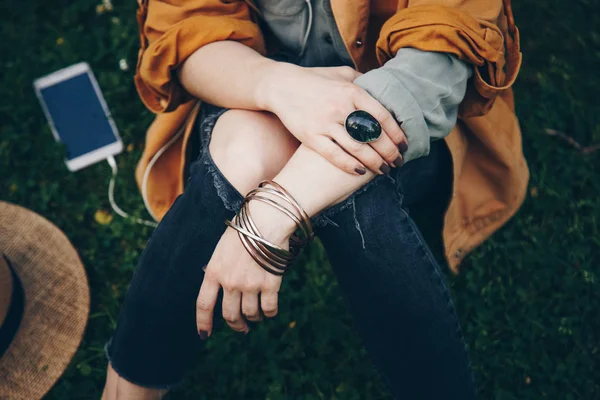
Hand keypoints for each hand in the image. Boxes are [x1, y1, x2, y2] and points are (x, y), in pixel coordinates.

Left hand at [196, 201, 295, 337]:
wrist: (267, 220)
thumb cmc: (245, 229)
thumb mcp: (222, 248)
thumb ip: (219, 269)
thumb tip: (220, 288)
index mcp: (214, 271)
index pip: (203, 304)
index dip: (203, 323)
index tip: (204, 335)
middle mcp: (230, 282)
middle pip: (230, 315)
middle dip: (235, 325)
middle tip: (241, 328)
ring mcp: (250, 284)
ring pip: (251, 314)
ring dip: (254, 318)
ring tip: (257, 316)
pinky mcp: (270, 284)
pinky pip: (269, 308)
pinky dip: (269, 313)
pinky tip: (270, 310)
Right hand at [258, 64, 407, 174]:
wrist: (280, 86)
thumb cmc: (314, 80)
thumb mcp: (341, 73)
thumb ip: (362, 80)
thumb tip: (383, 88)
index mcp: (352, 91)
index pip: (382, 117)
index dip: (397, 134)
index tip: (404, 145)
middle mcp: (341, 108)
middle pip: (373, 136)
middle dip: (389, 152)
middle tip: (398, 162)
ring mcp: (325, 123)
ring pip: (357, 148)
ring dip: (374, 162)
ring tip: (384, 170)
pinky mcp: (311, 136)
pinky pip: (334, 155)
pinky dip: (349, 165)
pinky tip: (361, 171)